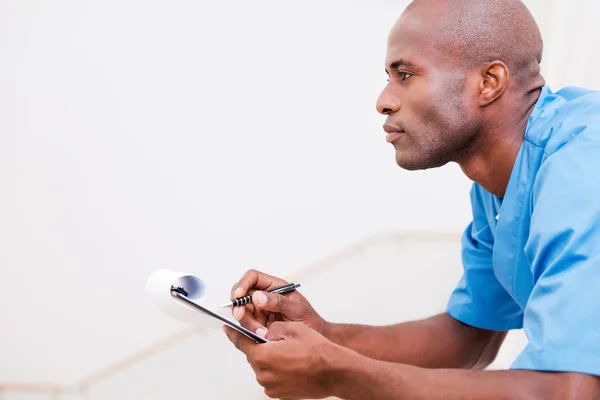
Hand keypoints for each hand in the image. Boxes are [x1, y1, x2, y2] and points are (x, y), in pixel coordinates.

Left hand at [224, 322, 348, 398]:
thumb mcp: (292, 328)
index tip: (227, 329)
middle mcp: (263, 374)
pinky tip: (293, 365)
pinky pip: (272, 378)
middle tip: (280, 341)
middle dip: (262, 346)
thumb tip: (267, 332)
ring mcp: (270, 386)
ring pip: (264, 367)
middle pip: (254, 355)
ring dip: (272, 359)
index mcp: (263, 356)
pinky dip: (278, 370)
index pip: (241, 342)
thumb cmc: (317, 351)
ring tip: (292, 354)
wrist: (333, 372)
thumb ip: (273, 328)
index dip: (233, 334)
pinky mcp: (278, 393)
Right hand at [230, 269, 327, 337]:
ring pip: (243, 312)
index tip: (238, 295)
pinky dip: (251, 331)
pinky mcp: (258, 324)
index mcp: (274, 286)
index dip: (242, 284)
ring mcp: (260, 310)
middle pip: (242, 295)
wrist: (315, 336)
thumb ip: (278, 301)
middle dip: (239, 306)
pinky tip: (263, 335)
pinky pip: (247, 325)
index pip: (252, 277)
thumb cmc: (309, 319)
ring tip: (262, 332)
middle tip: (241, 316)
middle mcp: (264, 296)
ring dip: (247, 322)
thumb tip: (257, 296)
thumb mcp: (297, 308)